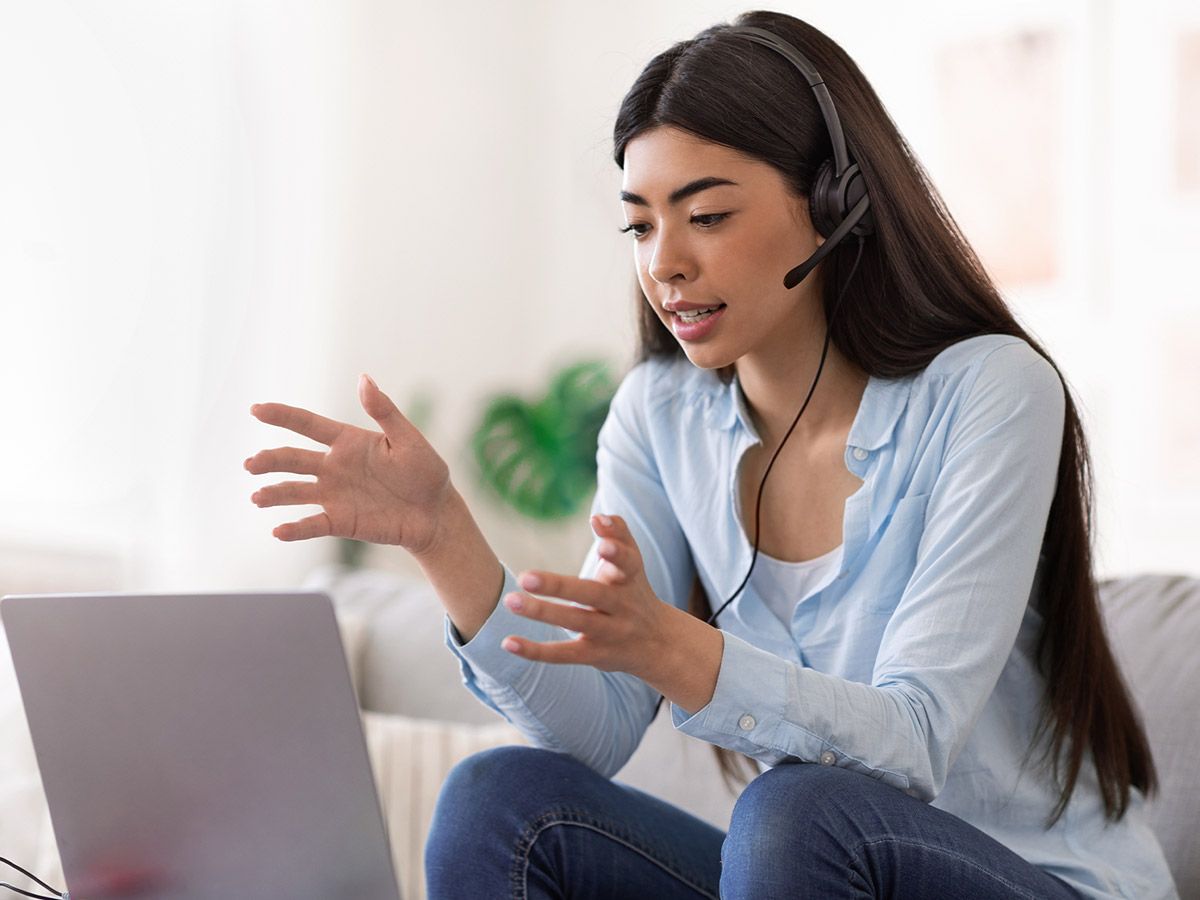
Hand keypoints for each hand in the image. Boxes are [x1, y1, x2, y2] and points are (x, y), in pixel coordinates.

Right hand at [245, 374, 452, 552]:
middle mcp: (334, 467)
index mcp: (347, 442)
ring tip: (257, 497)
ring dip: (275, 494)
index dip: (282, 415)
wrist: (435, 513)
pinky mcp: (340, 521)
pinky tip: (278, 531)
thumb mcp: (408, 439)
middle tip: (251, 464)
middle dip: (270, 460)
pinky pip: (312, 525)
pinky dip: (295, 528)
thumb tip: (364, 378)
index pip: (308, 424)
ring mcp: (334, 495)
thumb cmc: (425, 472)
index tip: (256, 409)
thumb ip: (385, 411)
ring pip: (295, 492)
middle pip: (293, 459)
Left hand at [499, 514, 672, 680]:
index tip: (601, 543)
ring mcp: (608, 632)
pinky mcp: (595, 655)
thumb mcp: (634, 564)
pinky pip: (565, 654)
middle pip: (593, 594)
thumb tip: (599, 516)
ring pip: (575, 621)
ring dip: (542, 612)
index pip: (628, 563)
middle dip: (560, 586)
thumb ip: (619, 534)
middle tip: (525, 576)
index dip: (616, 553)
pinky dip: (536, 651)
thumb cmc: (635, 592)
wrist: (659, 644)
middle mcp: (622, 606)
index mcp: (630, 579)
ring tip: (510, 601)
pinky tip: (508, 642)